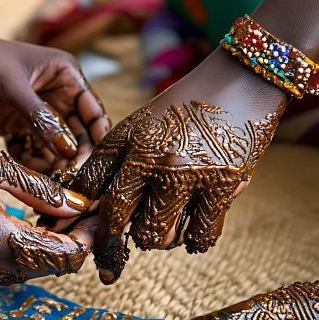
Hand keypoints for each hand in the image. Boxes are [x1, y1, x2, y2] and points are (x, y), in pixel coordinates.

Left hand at [0, 29, 109, 174]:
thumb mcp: (14, 87)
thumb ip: (40, 119)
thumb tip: (68, 150)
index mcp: (66, 77)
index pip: (92, 111)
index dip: (98, 136)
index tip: (98, 161)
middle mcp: (58, 97)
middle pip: (77, 134)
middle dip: (76, 155)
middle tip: (73, 178)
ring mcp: (38, 114)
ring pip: (55, 146)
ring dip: (54, 163)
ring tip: (52, 181)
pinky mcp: (19, 127)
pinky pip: (32, 150)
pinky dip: (32, 162)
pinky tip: (28, 171)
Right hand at [0, 121, 96, 283]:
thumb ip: (40, 191)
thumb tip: (78, 205)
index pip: (58, 255)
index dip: (83, 238)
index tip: (95, 216)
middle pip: (43, 267)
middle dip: (66, 243)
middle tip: (79, 212)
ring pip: (21, 267)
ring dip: (43, 247)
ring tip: (56, 215)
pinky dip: (17, 248)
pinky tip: (24, 221)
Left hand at [63, 49, 287, 283]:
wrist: (242, 78)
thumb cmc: (184, 107)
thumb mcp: (139, 125)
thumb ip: (112, 163)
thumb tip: (84, 205)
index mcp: (125, 140)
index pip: (91, 189)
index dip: (77, 219)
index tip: (76, 240)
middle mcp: (151, 157)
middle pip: (117, 219)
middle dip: (115, 238)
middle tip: (125, 241)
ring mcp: (186, 173)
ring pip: (156, 235)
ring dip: (158, 238)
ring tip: (167, 224)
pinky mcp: (222, 185)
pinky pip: (200, 235)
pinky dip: (194, 240)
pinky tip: (194, 230)